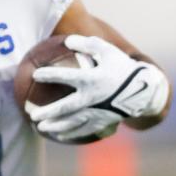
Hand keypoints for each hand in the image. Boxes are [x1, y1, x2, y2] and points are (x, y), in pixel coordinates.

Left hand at [25, 35, 168, 142]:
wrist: (144, 90)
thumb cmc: (122, 67)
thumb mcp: (108, 51)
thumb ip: (88, 44)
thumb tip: (67, 40)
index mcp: (92, 79)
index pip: (66, 76)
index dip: (50, 74)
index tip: (35, 74)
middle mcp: (93, 98)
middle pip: (65, 107)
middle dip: (48, 112)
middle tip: (32, 114)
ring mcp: (98, 112)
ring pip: (73, 122)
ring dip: (56, 126)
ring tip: (41, 128)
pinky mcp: (103, 122)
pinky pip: (84, 130)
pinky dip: (71, 134)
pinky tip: (59, 136)